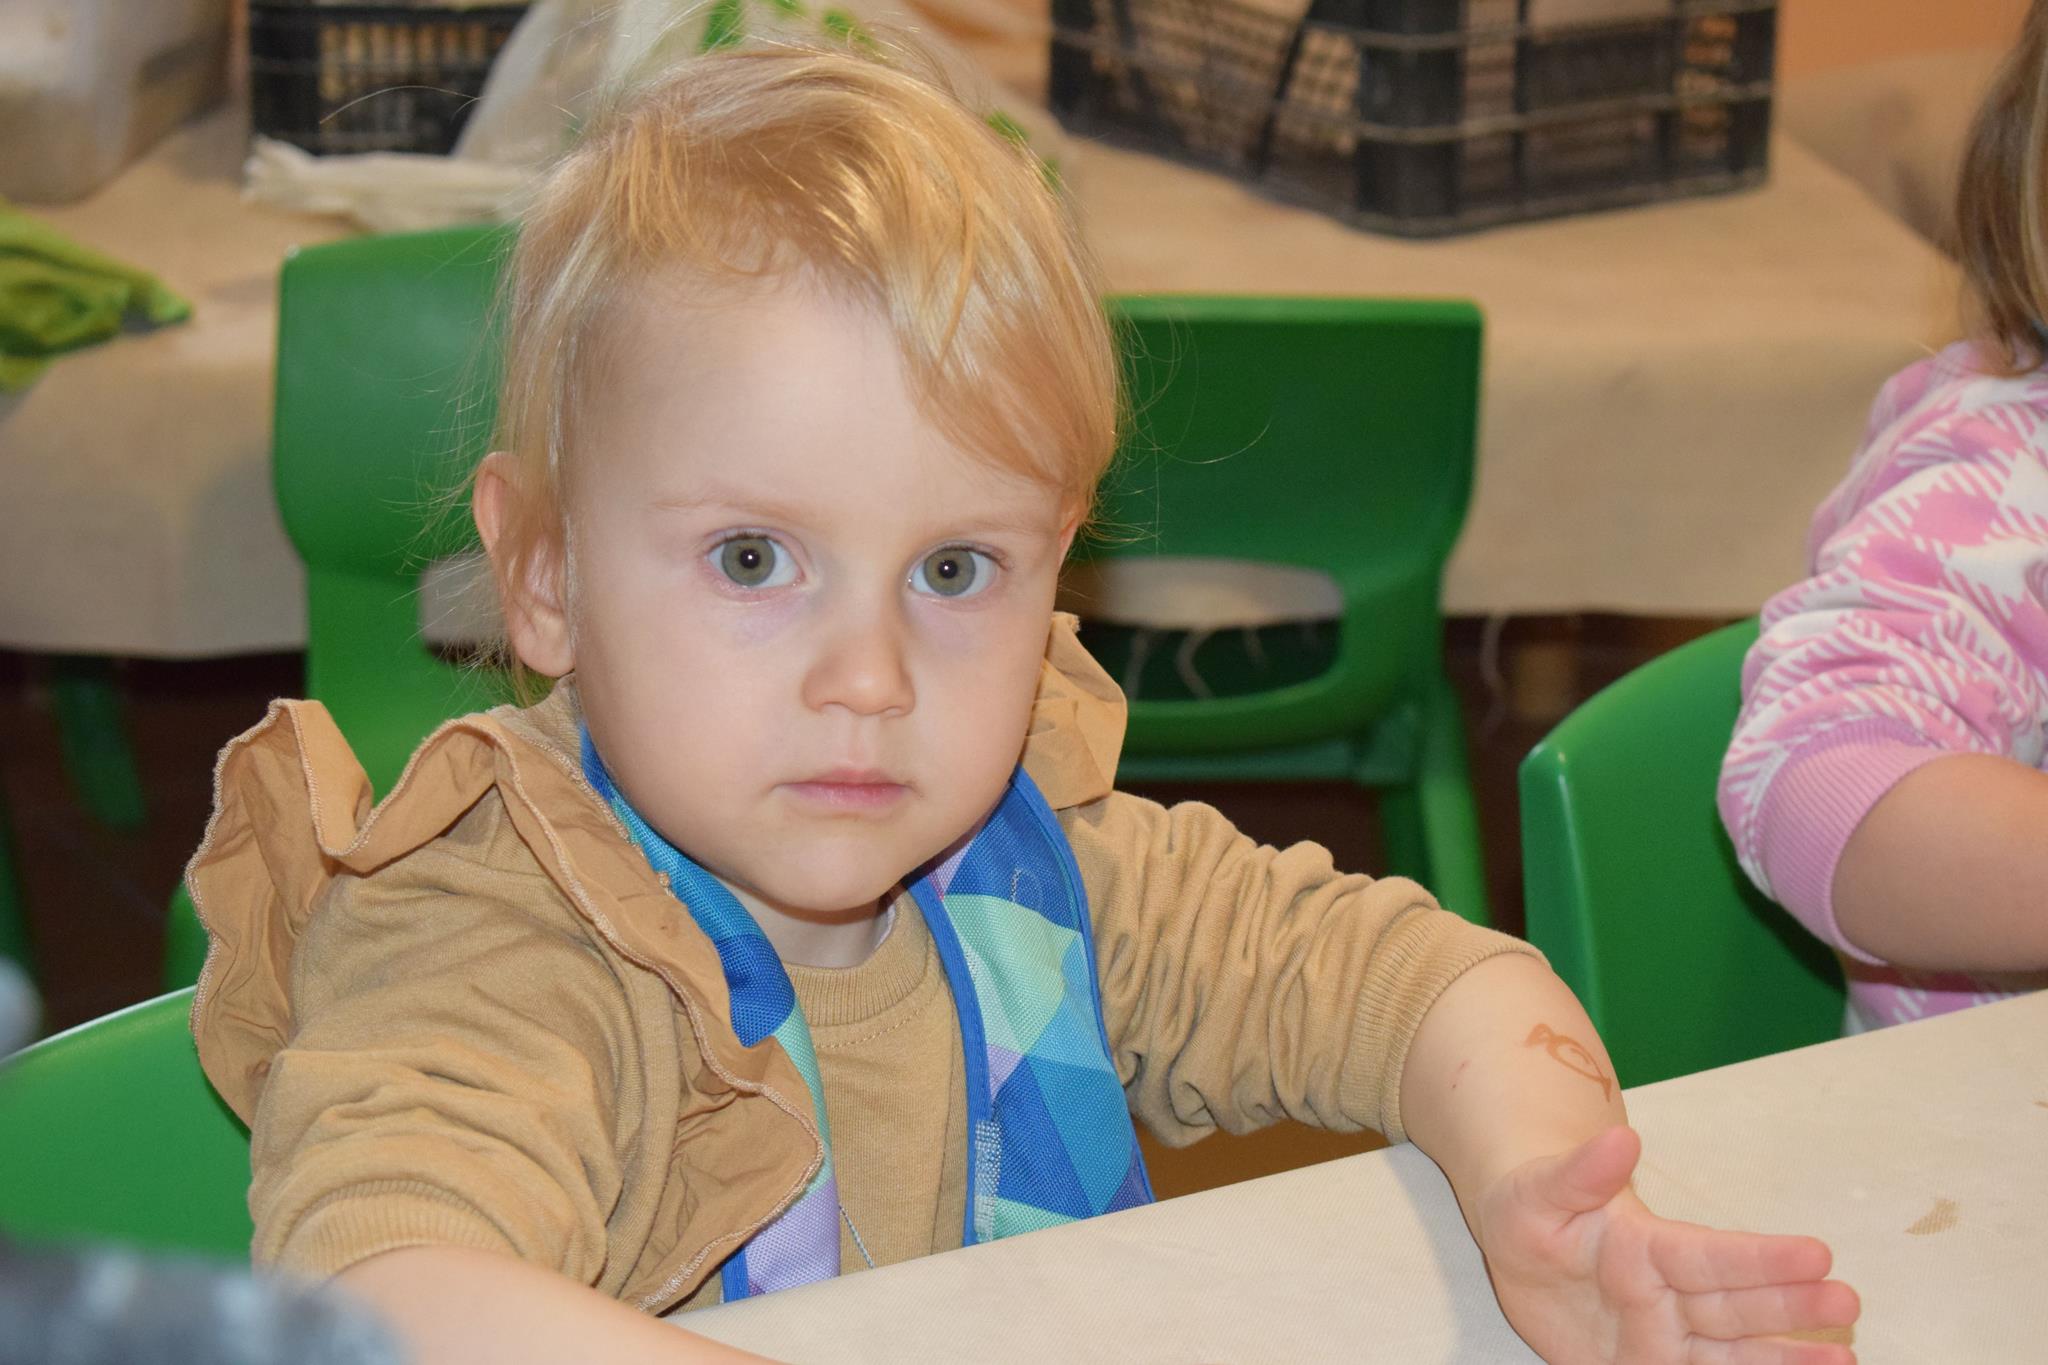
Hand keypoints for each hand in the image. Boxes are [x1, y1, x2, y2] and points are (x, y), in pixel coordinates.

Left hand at [1472, 1125, 1859, 1364]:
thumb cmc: (1532, 1209)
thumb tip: (1622, 1137)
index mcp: (1647, 1248)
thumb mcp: (1541, 1189)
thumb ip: (1580, 1173)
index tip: (1818, 1252)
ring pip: (1732, 1351)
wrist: (1518, 1250)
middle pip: (1735, 1304)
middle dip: (1792, 1306)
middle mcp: (1668, 1295)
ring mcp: (1662, 1337)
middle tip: (1848, 1302)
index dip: (1761, 1257)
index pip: (1710, 1255)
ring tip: (1845, 1357)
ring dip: (1786, 1356)